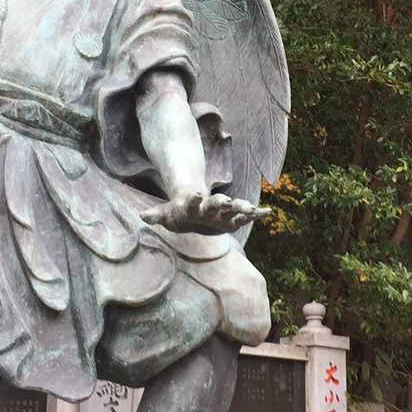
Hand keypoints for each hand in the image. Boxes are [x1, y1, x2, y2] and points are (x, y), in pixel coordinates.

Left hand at [141, 192, 270, 234]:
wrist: (194, 203)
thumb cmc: (178, 212)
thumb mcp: (166, 214)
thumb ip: (156, 215)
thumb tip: (143, 216)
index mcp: (193, 206)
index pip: (193, 201)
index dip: (194, 198)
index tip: (196, 193)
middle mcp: (209, 207)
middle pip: (216, 203)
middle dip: (221, 202)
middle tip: (227, 201)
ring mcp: (222, 211)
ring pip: (234, 208)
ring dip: (242, 208)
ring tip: (252, 209)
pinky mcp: (231, 218)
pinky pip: (246, 216)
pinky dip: (256, 214)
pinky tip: (268, 212)